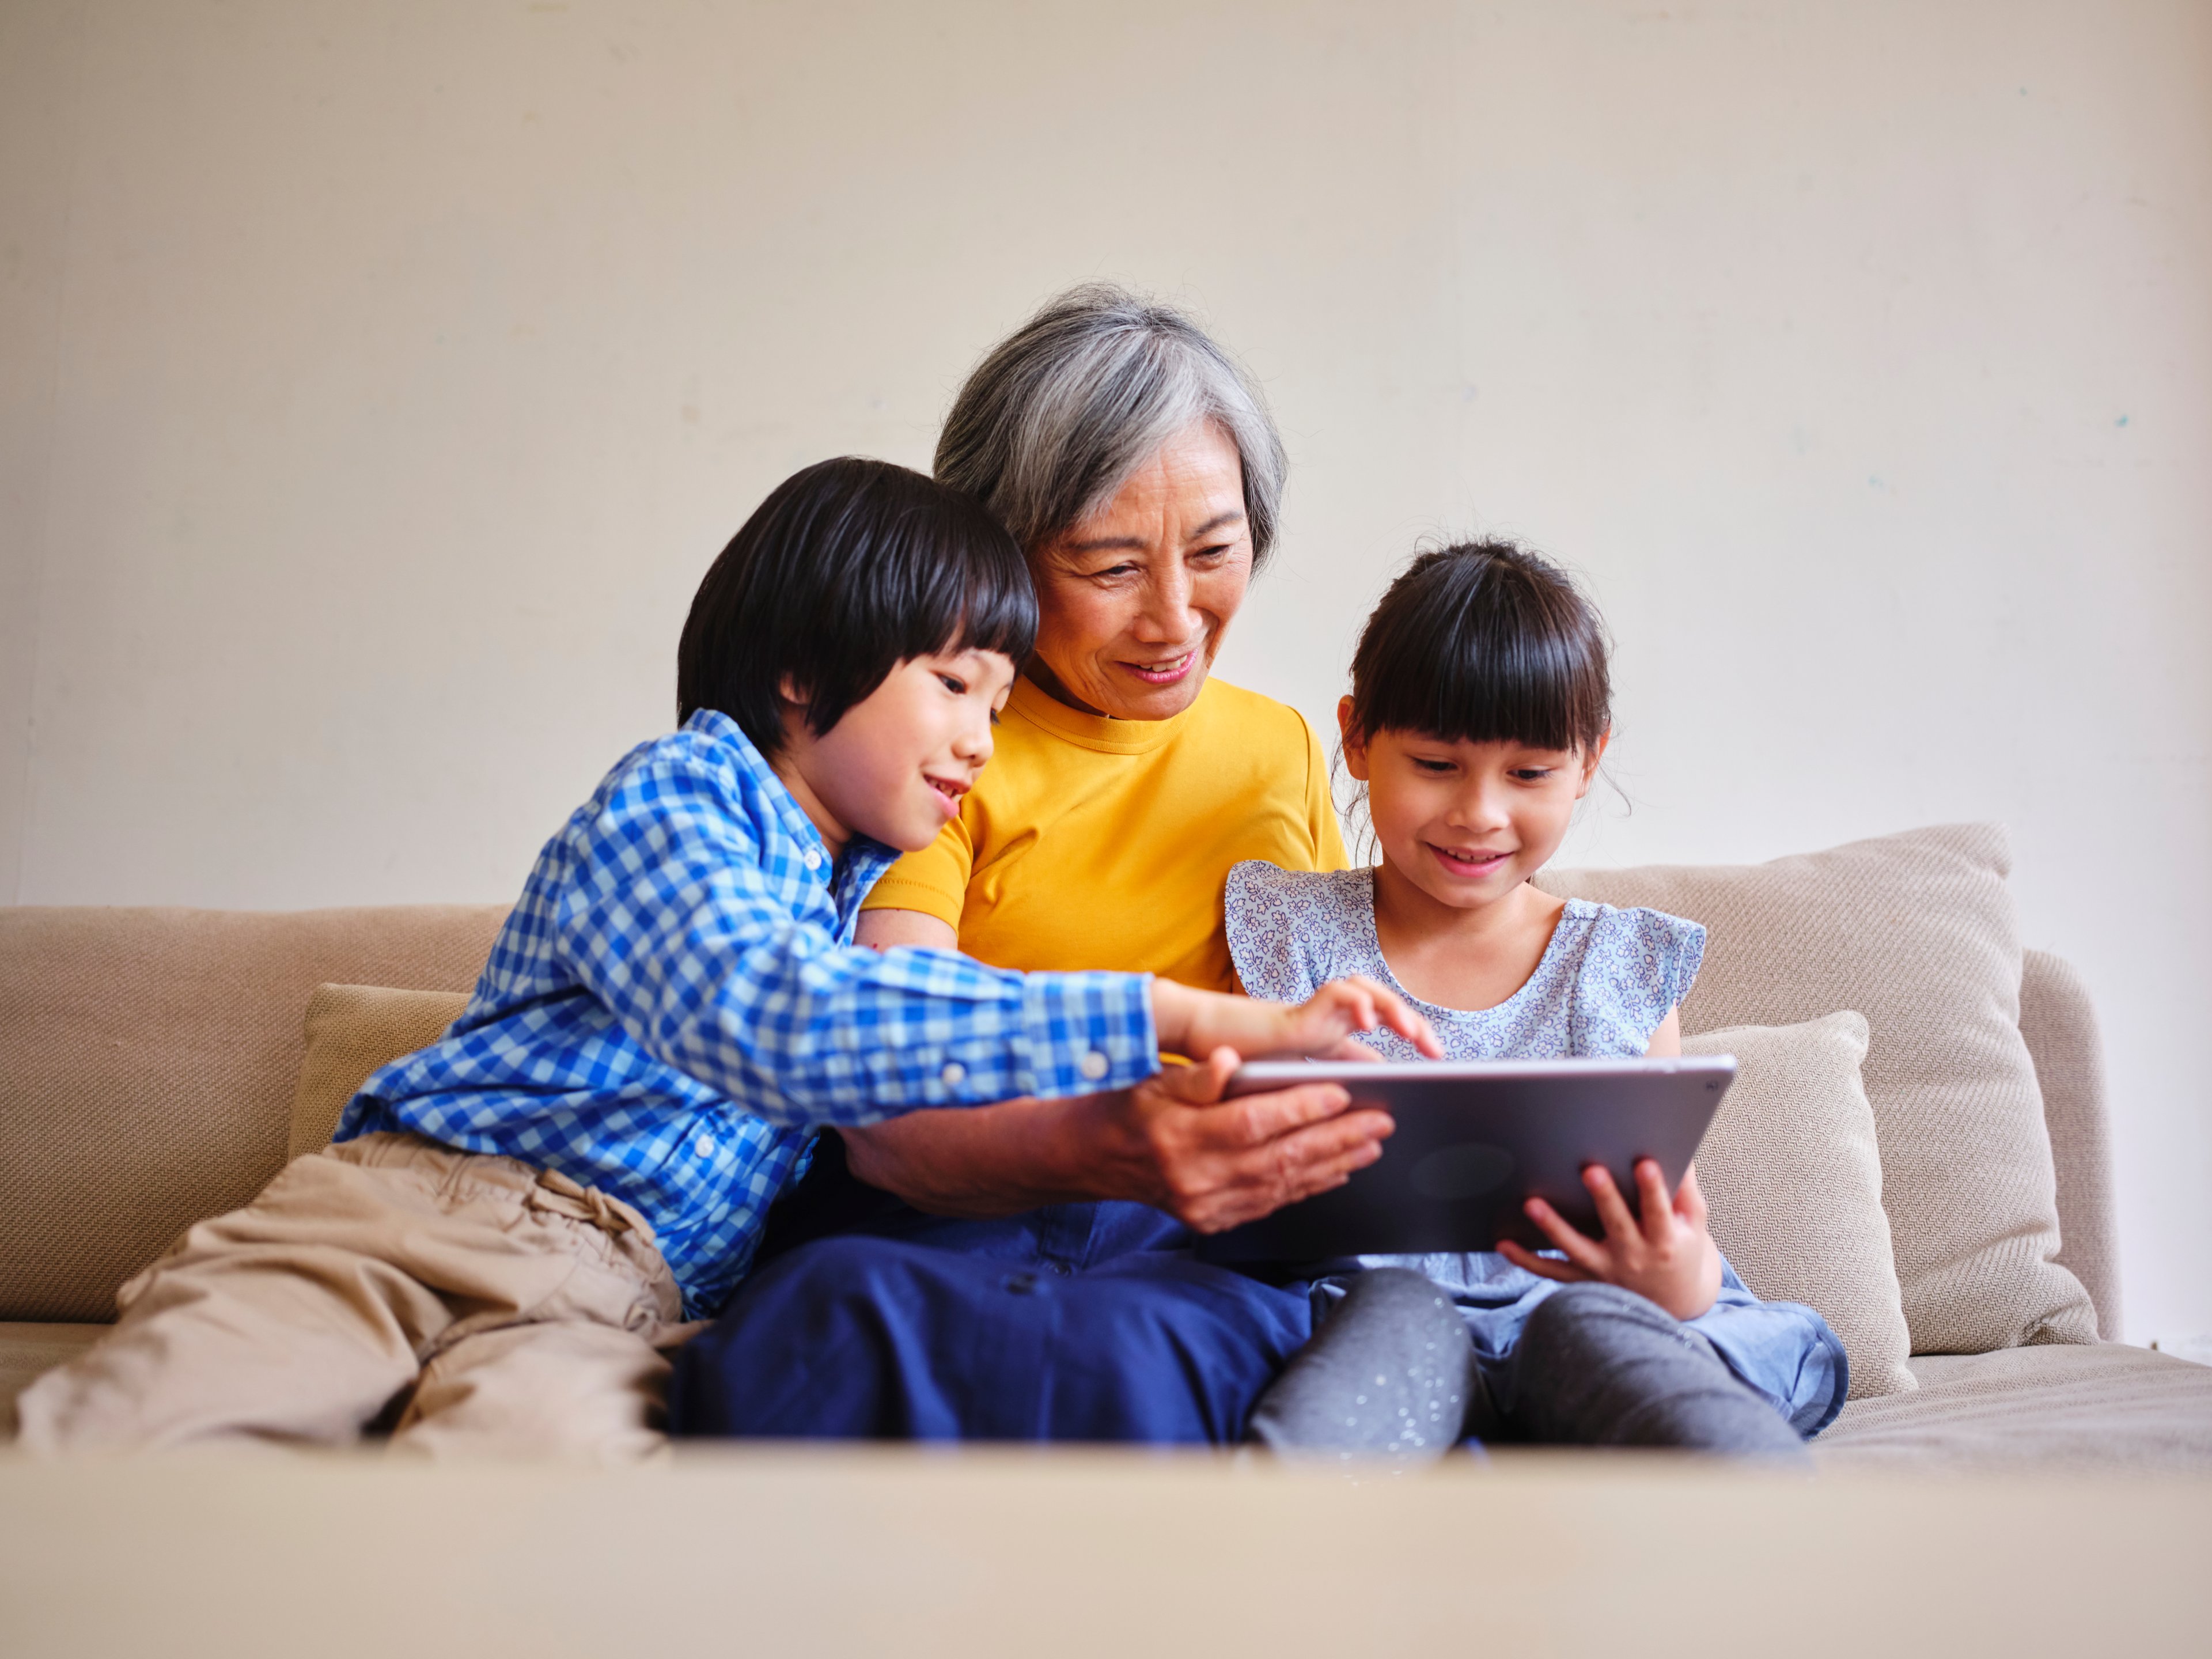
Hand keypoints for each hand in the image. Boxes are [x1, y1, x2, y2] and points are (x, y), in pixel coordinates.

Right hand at [1090, 1047, 1396, 1231]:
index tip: (1342, 1092)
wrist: (1098, 1161)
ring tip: (1372, 1144)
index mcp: (1182, 1137)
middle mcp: (1198, 1179)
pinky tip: (1339, 1170)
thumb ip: (1198, 1075)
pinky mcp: (1217, 1221)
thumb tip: (1231, 1061)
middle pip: (1280, 1158)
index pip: (1253, 1122)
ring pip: (1284, 1184)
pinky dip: (1310, 1185)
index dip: (1300, 1108)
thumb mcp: (1156, 1082)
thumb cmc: (1133, 1111)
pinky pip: (1274, 1203)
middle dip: (1336, 1139)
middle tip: (1380, 1120)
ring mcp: (1208, 1206)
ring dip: (1334, 1164)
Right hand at [1153, 975, 1441, 1062]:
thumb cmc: (1249, 1062)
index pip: (1386, 1023)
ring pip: (1367, 990)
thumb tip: (1378, 1079)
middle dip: (1414, 1023)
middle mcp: (1330, 1016)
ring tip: (1411, 1032)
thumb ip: (1338, 1070)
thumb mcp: (1306, 1073)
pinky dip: (1356, 1002)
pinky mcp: (1300, 1010)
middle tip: (1436, 1048)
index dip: (1416, 1034)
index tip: (1438, 1058)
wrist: (1209, 1047)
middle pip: (1383, 1002)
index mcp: (1335, 1032)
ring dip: (1393, 1010)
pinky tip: (1368, 1022)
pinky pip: (1336, 992)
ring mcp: (1316, 1011)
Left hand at [1496, 1160, 1722, 1321]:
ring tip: (1531, 1203)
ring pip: (1576, 1249)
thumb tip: (1679, 1151)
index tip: (1646, 1164)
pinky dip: (1526, 1260)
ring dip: (1553, 1227)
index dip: (1653, 1189)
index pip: (1658, 1211)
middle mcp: (1634, 1256)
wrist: (1674, 1302)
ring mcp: (1605, 1270)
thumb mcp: (1693, 1222)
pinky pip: (1551, 1272)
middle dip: (1604, 1198)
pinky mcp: (1584, 1280)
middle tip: (1590, 1169)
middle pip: (1617, 1225)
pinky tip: (1503, 1243)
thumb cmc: (1681, 1250)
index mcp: (1664, 1240)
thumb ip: (1684, 1189)